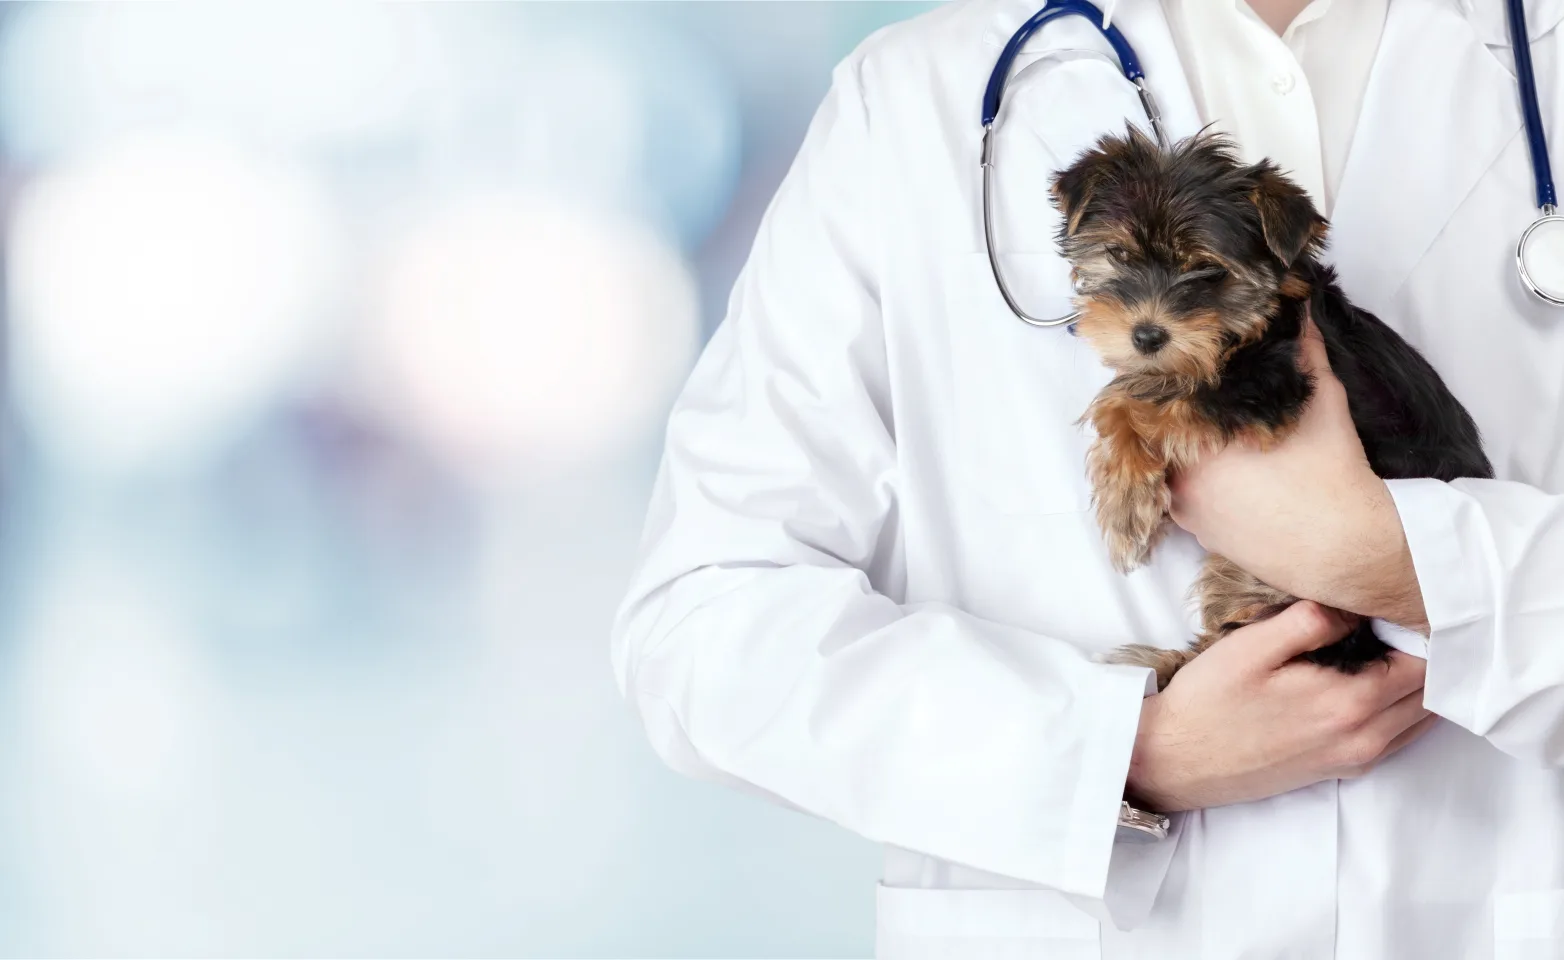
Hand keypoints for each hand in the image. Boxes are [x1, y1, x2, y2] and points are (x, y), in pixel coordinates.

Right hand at [1126, 601, 1434, 811]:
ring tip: (1389, 646)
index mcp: (1349, 703)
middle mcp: (1364, 737)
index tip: (1397, 602)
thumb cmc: (1209, 701)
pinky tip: (1372, 681)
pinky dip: (1402, 708)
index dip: (1419, 628)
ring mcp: (1355, 758)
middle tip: (1398, 620)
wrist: (1177, 760)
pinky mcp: (1341, 768)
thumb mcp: (1252, 646)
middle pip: (1430, 692)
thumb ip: (1311, 620)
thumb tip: (1356, 606)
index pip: (1423, 662)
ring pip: (1420, 718)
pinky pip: (1398, 737)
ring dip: (1418, 683)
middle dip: (1427, 655)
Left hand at [1168, 318, 1426, 630]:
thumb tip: (1299, 309)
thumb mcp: (1321, 401)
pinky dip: (1191, 482)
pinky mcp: (1198, 535)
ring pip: (1167, 467)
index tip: (1184, 368)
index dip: (1173, 381)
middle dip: (1175, 416)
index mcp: (1201, 440)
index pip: (1163, 399)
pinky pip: (1179, 499)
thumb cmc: (1334, 473)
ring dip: (1180, 451)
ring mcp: (1185, 510)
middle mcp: (1181, 477)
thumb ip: (1303, 351)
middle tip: (1196, 400)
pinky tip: (1217, 470)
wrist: (1347, 549)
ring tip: (1207, 433)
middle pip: (1160, 435)